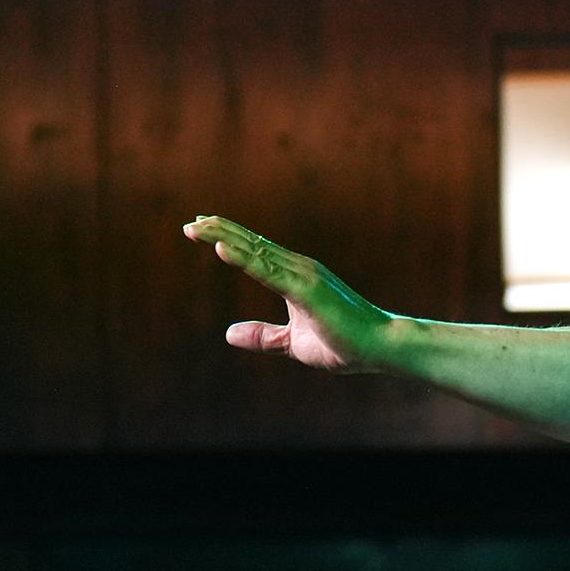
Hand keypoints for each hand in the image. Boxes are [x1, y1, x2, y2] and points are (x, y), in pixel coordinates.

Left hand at [182, 215, 395, 372]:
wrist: (380, 348)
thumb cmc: (343, 343)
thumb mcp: (292, 343)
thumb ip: (264, 336)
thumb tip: (229, 333)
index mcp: (295, 277)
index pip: (255, 251)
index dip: (227, 238)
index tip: (200, 228)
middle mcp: (298, 268)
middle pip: (251, 243)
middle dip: (218, 231)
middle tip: (190, 222)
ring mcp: (303, 276)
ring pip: (256, 251)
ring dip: (225, 237)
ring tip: (198, 227)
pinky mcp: (306, 290)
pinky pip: (268, 271)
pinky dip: (244, 258)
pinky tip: (222, 248)